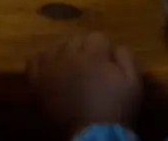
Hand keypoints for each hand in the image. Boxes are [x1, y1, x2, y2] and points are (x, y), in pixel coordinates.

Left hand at [27, 33, 141, 135]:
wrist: (92, 134)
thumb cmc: (115, 108)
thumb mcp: (133, 82)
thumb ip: (126, 57)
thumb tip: (115, 45)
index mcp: (92, 55)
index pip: (97, 36)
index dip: (104, 48)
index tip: (107, 60)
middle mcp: (68, 56)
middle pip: (76, 39)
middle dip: (85, 49)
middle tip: (91, 65)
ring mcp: (50, 67)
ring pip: (55, 46)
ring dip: (64, 52)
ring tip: (71, 66)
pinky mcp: (37, 81)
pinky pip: (34, 60)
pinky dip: (43, 61)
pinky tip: (52, 67)